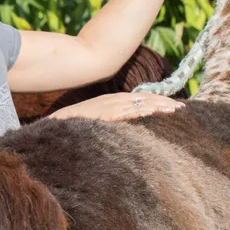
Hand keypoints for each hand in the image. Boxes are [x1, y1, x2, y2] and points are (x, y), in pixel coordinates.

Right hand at [49, 92, 183, 121]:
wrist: (48, 129)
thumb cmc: (69, 130)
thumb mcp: (92, 124)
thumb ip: (108, 123)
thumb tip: (122, 131)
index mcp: (109, 103)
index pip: (137, 99)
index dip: (155, 101)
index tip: (173, 106)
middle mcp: (109, 102)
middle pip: (141, 99)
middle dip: (161, 102)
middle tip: (181, 108)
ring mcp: (104, 107)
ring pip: (135, 103)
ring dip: (155, 105)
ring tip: (174, 109)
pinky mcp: (100, 115)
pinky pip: (122, 112)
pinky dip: (137, 110)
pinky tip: (151, 111)